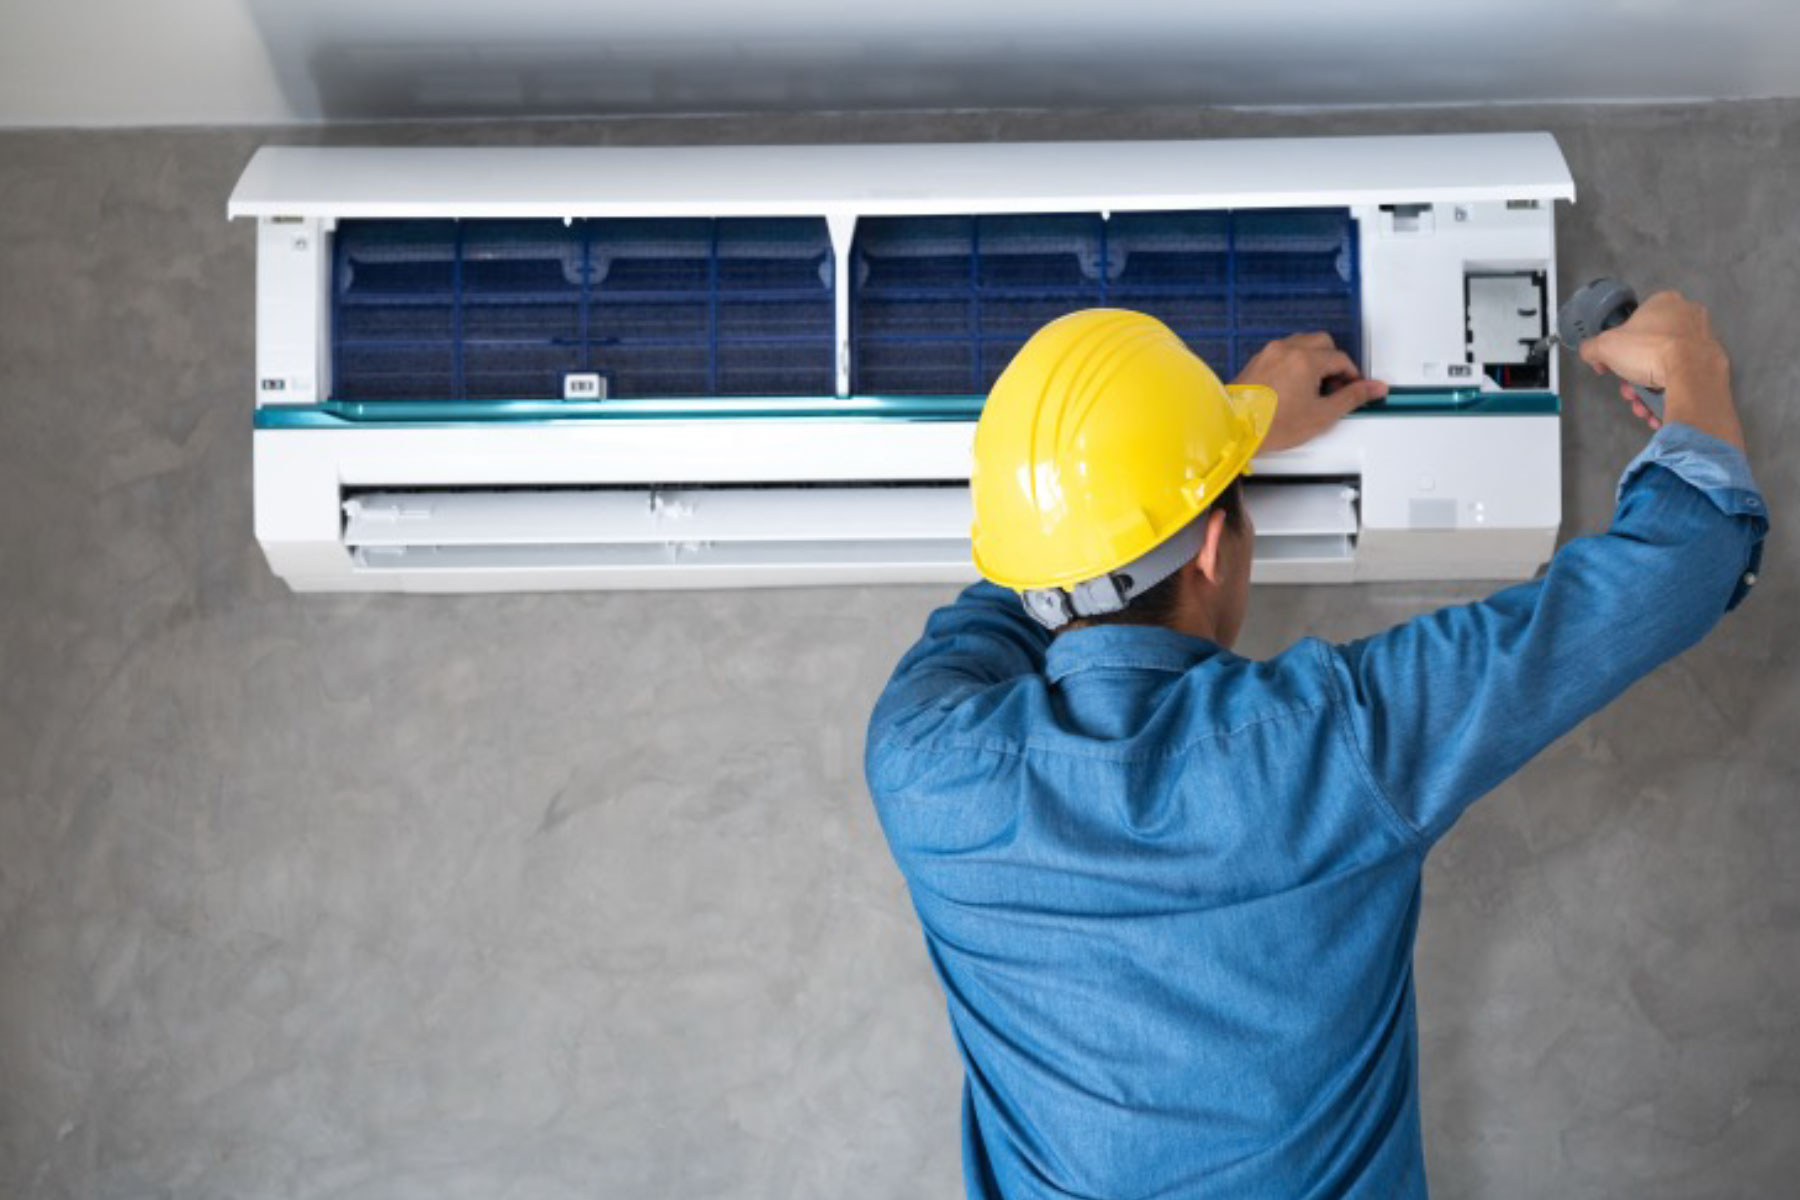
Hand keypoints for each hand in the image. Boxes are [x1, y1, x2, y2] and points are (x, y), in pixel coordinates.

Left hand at [1236, 333, 1387, 453]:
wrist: (1233, 430)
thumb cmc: (1271, 425)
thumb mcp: (1321, 415)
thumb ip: (1352, 397)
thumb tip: (1376, 388)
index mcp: (1305, 359)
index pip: (1340, 358)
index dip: (1352, 375)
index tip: (1353, 390)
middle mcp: (1286, 349)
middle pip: (1322, 343)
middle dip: (1334, 362)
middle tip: (1334, 387)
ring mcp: (1269, 353)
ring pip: (1302, 344)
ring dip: (1314, 359)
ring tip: (1314, 388)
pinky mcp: (1257, 361)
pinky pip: (1284, 352)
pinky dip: (1295, 362)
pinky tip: (1294, 386)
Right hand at [1578, 290, 1740, 447]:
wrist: (1691, 375)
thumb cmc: (1650, 350)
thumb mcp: (1604, 346)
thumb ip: (1591, 348)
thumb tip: (1590, 352)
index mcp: (1664, 302)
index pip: (1635, 323)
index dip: (1619, 347)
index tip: (1611, 364)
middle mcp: (1689, 315)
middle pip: (1650, 349)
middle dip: (1634, 375)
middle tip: (1628, 389)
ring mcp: (1704, 339)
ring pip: (1666, 366)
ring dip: (1648, 389)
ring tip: (1641, 405)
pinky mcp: (1714, 362)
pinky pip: (1684, 378)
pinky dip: (1669, 394)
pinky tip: (1657, 409)